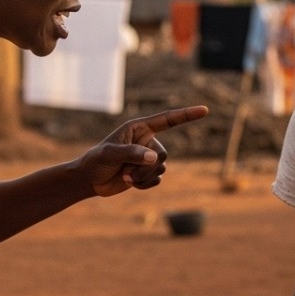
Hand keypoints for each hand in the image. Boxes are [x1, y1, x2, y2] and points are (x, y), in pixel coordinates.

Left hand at [78, 105, 208, 196]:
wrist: (90, 179)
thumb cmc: (96, 160)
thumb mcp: (110, 153)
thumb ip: (132, 153)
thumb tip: (154, 158)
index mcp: (139, 128)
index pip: (167, 120)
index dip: (186, 115)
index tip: (204, 110)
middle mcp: (146, 141)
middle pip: (163, 154)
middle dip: (146, 167)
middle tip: (126, 171)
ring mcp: (147, 157)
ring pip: (161, 168)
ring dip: (143, 176)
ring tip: (125, 176)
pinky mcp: (146, 172)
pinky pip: (157, 179)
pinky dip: (144, 184)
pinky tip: (130, 183)